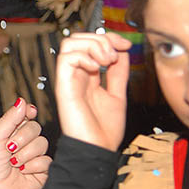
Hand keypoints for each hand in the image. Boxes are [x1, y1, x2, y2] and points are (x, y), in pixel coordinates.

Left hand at [0, 98, 50, 188]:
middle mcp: (25, 142)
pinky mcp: (43, 171)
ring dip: (25, 155)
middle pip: (36, 128)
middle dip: (21, 139)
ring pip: (42, 144)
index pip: (27, 115)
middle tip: (9, 149)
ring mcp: (35, 156)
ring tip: (14, 164)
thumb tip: (21, 100)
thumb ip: (9, 119)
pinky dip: (32, 167)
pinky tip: (23, 173)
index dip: (29, 112)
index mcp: (13, 131)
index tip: (29, 112)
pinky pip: (46, 161)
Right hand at [56, 32, 132, 151]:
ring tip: (106, 60)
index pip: (89, 44)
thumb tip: (122, 52)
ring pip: (69, 44)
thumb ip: (117, 74)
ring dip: (92, 45)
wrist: (97, 150)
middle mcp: (75, 76)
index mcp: (86, 77)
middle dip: (100, 38)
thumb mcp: (117, 95)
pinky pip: (66, 59)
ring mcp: (68, 80)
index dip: (108, 38)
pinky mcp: (63, 86)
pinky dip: (84, 56)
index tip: (125, 45)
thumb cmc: (104, 130)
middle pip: (77, 39)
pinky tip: (96, 67)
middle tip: (114, 54)